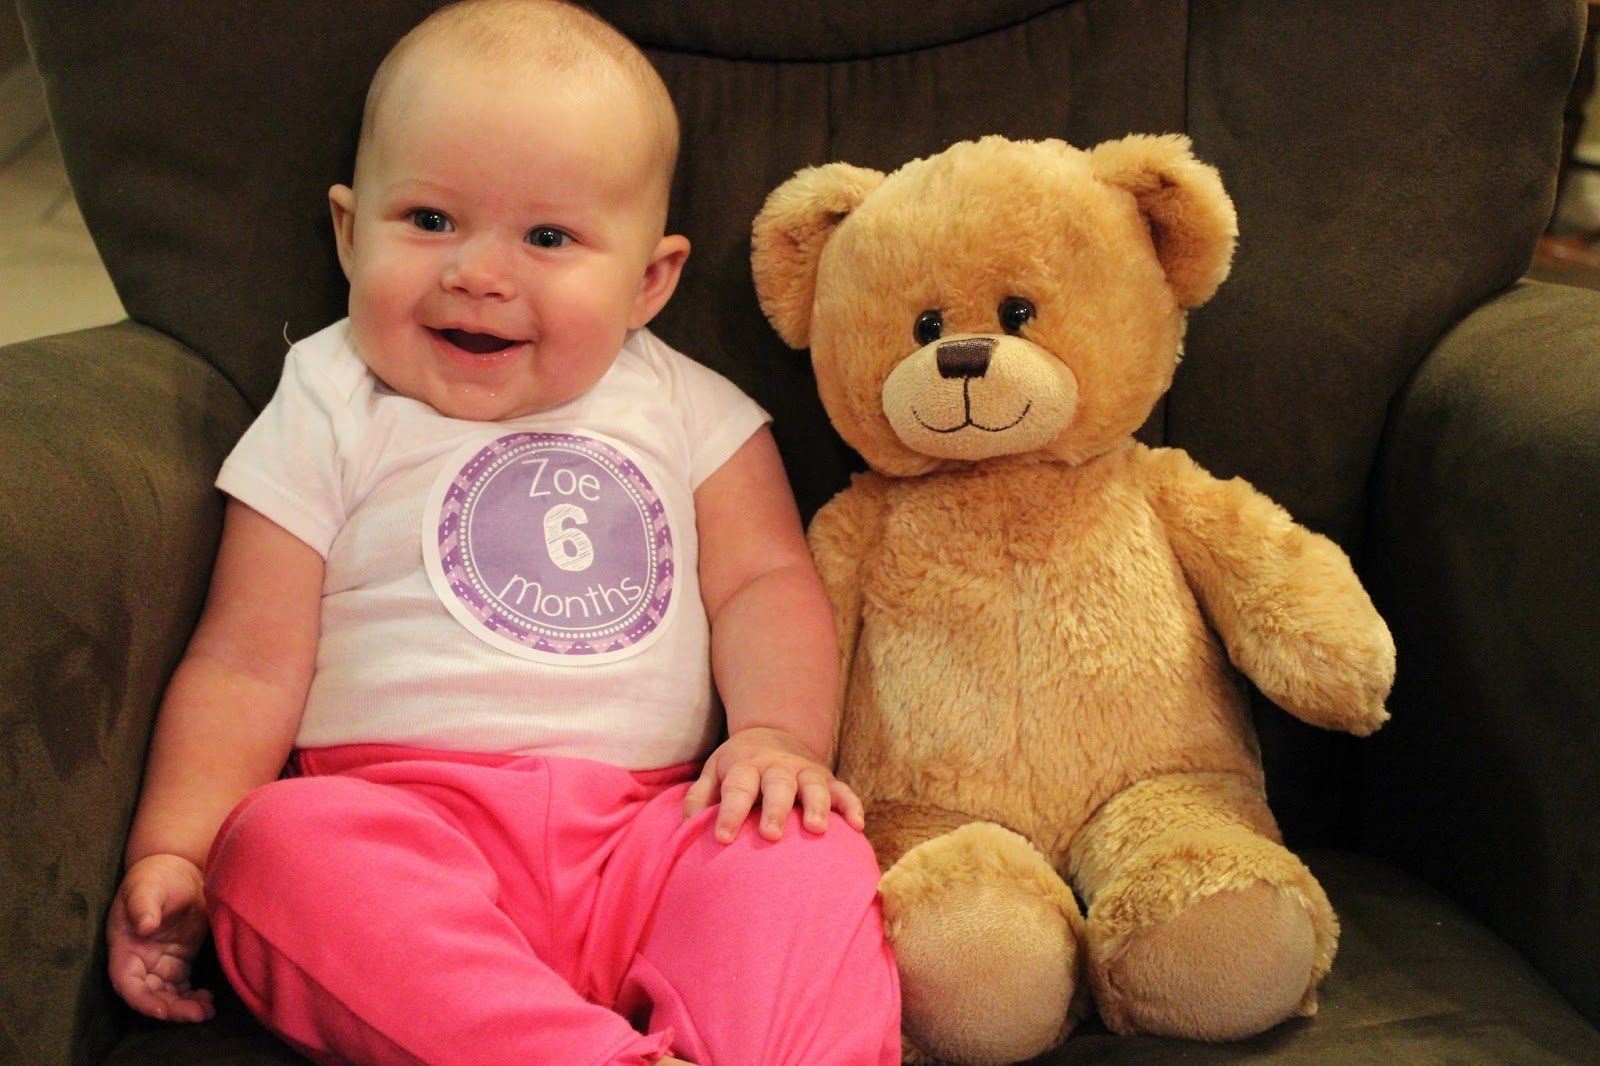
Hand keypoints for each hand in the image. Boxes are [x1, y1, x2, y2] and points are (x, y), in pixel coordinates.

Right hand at [107, 853, 215, 1021]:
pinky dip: (193, 998)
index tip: (161, 1009)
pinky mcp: (180, 959)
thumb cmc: (156, 876)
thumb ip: (144, 905)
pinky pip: (183, 987)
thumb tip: (144, 926)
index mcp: (125, 947)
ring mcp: (160, 962)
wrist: (179, 868)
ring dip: (184, 1007)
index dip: (142, 999)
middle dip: (170, 1009)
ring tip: (207, 1011)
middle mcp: (139, 960)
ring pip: (167, 995)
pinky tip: (209, 1000)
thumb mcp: (147, 887)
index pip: (127, 982)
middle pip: (150, 994)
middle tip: (197, 1014)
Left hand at [684, 727, 865, 843]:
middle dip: (775, 809)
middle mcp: (776, 766)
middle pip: (777, 784)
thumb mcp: (713, 772)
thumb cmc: (737, 766)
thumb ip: (700, 798)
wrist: (772, 732)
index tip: (723, 838)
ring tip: (816, 830)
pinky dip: (852, 806)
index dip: (730, 813)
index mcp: (744, 765)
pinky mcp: (827, 779)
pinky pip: (844, 791)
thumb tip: (688, 827)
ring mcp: (805, 771)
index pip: (736, 788)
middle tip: (771, 834)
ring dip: (817, 806)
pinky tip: (857, 826)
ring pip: (813, 786)